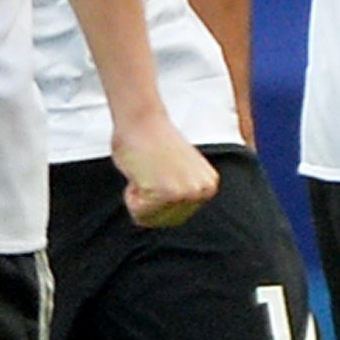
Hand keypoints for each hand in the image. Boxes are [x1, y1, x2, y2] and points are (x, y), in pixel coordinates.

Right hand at [113, 110, 218, 228]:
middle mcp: (202, 192)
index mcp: (208, 186)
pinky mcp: (167, 194)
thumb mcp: (180, 171)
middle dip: (147, 199)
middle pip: (163, 221)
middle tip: (149, 170)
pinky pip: (138, 212)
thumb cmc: (152, 141)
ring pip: (149, 217)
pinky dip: (131, 195)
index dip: (156, 197)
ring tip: (146, 170)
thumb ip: (181, 190)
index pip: (174, 217)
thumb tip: (174, 206)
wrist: (141, 119)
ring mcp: (186, 194)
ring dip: (139, 196)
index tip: (157, 170)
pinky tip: (140, 171)